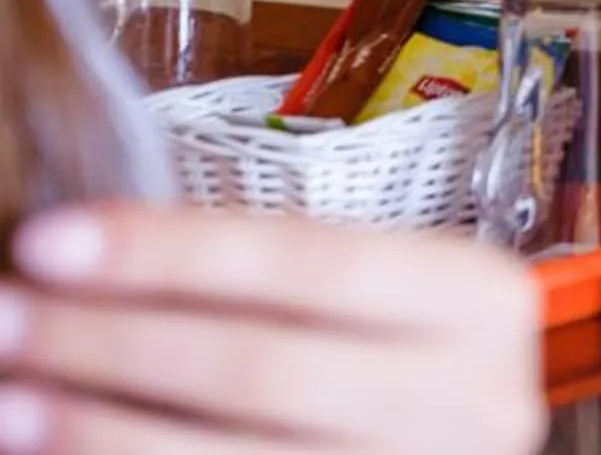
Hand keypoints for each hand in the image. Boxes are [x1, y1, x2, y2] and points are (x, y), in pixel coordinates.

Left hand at [0, 207, 542, 452]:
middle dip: (116, 342)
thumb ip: (266, 289)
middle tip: (7, 318)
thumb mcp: (369, 304)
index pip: (314, 264)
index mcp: (479, 304)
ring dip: (103, 432)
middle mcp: (474, 400)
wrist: (440, 449)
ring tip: (11, 402)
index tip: (50, 240)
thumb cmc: (382, 360)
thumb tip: (90, 259)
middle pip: (266, 367)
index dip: (177, 253)